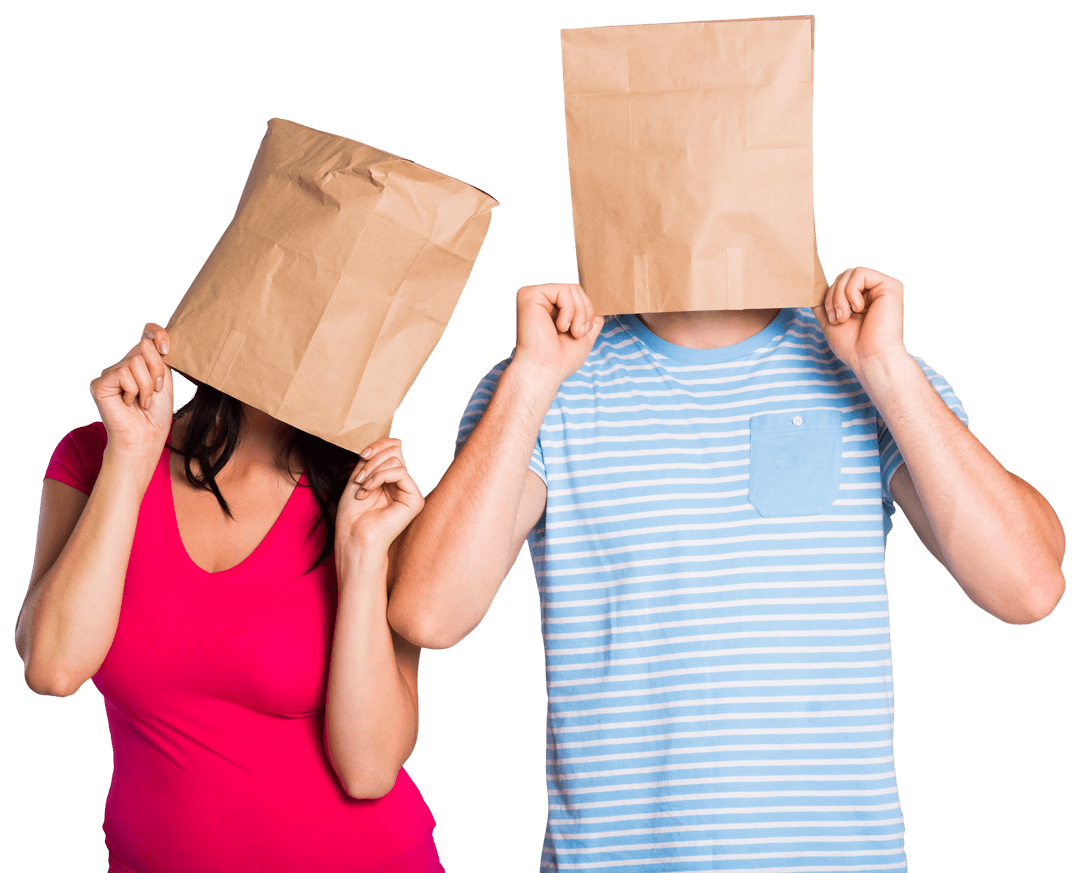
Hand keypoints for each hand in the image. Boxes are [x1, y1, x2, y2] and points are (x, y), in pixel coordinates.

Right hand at [89, 323, 173, 462]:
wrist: (146, 436)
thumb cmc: (156, 412)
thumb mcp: (164, 378)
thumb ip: (158, 356)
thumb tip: (156, 337)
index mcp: (139, 362)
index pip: (147, 332)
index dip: (158, 333)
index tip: (167, 349)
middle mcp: (122, 364)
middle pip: (144, 345)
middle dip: (157, 371)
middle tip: (155, 391)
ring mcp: (109, 374)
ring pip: (136, 361)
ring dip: (147, 385)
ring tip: (142, 401)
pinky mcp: (99, 384)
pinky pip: (123, 373)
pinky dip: (134, 390)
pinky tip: (129, 403)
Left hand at [336, 439, 423, 555]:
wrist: (353, 537)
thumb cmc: (353, 513)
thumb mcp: (361, 476)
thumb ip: (376, 458)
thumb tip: (394, 440)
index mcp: (392, 478)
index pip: (394, 448)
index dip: (378, 445)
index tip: (362, 456)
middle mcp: (404, 483)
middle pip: (396, 449)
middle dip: (373, 459)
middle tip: (359, 478)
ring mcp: (410, 491)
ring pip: (396, 459)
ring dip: (373, 470)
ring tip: (362, 487)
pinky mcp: (415, 499)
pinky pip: (400, 472)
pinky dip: (379, 477)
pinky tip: (368, 490)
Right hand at [513, 283, 604, 384]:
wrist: (546, 370)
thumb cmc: (561, 359)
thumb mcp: (583, 338)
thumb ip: (589, 322)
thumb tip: (598, 314)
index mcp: (547, 306)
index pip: (575, 293)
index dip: (587, 308)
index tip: (584, 330)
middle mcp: (538, 298)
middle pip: (575, 287)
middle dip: (585, 310)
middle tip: (579, 332)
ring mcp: (532, 294)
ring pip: (570, 287)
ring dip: (580, 312)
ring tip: (573, 331)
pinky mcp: (529, 294)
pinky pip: (562, 289)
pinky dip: (569, 310)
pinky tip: (561, 327)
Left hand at [813, 266, 906, 373]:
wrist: (870, 358)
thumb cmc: (852, 346)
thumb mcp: (830, 321)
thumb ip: (823, 303)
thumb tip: (813, 286)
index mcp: (862, 298)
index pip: (838, 283)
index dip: (828, 298)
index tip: (833, 320)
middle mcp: (874, 291)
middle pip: (842, 276)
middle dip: (833, 297)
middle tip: (839, 319)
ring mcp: (882, 287)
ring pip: (849, 272)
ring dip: (840, 297)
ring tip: (846, 316)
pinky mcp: (890, 285)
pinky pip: (860, 273)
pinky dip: (852, 292)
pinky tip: (860, 309)